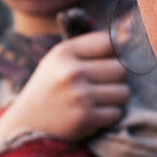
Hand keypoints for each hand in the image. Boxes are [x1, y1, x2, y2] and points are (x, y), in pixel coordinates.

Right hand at [0, 30, 130, 142]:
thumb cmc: (51, 85)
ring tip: (99, 98)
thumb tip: (129, 34)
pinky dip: (109, 114)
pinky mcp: (85, 119)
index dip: (113, 53)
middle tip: (103, 83)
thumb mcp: (60, 59)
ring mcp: (79, 97)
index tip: (107, 61)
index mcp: (65, 52)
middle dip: (117, 77)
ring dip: (116, 97)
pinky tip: (94, 112)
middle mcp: (72, 72)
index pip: (109, 43)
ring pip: (123, 91)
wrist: (28, 122)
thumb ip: (90, 47)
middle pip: (121, 68)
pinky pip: (116, 113)